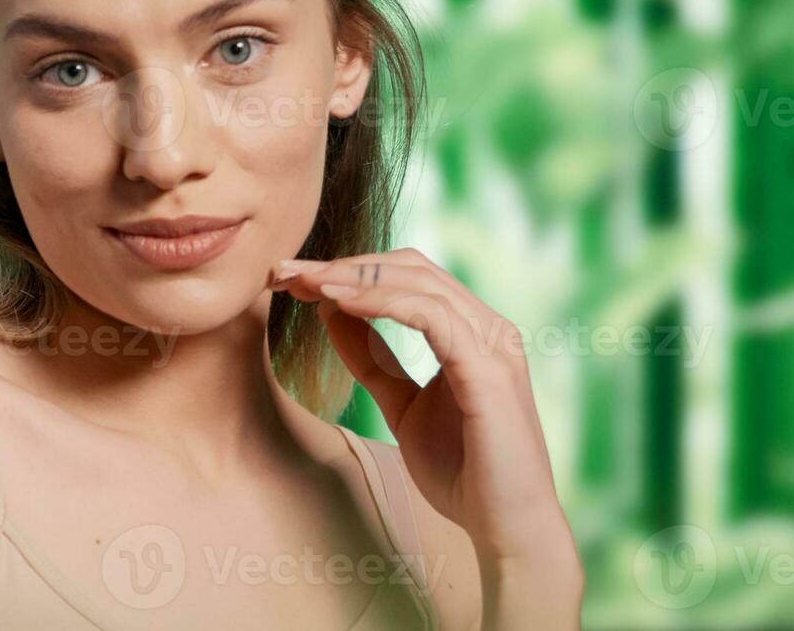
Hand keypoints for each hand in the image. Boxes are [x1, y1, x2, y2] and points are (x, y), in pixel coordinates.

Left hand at [270, 249, 580, 583]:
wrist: (506, 530)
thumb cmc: (463, 472)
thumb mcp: (403, 405)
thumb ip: (374, 360)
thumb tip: (331, 314)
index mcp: (472, 331)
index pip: (407, 276)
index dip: (349, 270)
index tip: (294, 278)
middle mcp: (488, 327)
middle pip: (410, 268)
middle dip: (344, 265)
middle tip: (286, 272)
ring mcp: (493, 345)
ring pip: (419, 283)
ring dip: (355, 278)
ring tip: (306, 283)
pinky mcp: (490, 370)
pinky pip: (432, 316)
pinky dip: (383, 302)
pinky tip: (341, 303)